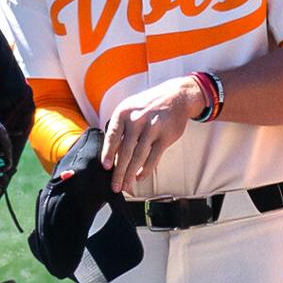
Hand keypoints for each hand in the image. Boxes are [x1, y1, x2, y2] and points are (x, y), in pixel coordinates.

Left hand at [100, 75, 205, 193]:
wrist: (176, 96)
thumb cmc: (149, 105)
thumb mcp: (131, 109)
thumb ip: (120, 128)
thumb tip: (111, 154)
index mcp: (124, 112)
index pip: (112, 136)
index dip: (108, 153)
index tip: (106, 167)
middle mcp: (137, 119)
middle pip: (125, 151)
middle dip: (119, 172)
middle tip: (115, 186)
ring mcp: (152, 128)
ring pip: (139, 157)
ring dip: (131, 174)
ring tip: (126, 186)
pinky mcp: (165, 136)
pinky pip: (153, 158)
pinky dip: (146, 170)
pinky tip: (140, 177)